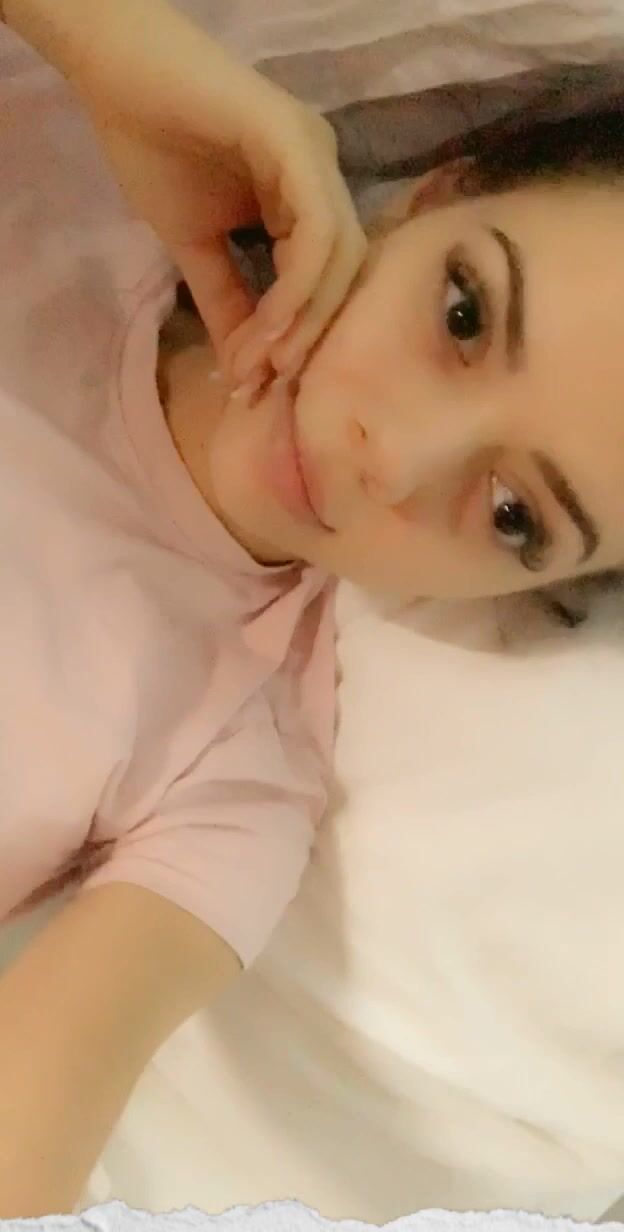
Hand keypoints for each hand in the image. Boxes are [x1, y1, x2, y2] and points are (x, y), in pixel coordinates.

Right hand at [5, 0, 365, 389]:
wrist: (115, 78)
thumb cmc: (153, 147)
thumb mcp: (195, 245)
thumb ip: (225, 301)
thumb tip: (242, 368)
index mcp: (305, 199)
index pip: (325, 280)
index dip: (296, 337)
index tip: (256, 382)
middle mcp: (323, 178)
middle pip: (345, 274)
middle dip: (309, 337)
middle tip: (269, 383)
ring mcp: (316, 157)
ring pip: (341, 255)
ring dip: (307, 318)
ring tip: (270, 360)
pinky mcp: (297, 144)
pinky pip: (318, 227)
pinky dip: (300, 282)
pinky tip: (273, 321)